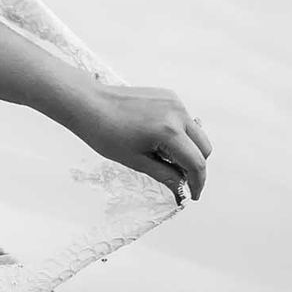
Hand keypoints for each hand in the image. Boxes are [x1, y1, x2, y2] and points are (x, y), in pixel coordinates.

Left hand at [67, 83, 212, 203]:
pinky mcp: (168, 96)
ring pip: (196, 133)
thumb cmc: (104, 132)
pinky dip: (180, 133)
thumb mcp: (136, 161)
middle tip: (179, 179)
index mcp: (169, 131)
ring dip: (188, 149)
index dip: (197, 183)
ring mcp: (174, 101)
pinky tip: (157, 139)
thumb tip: (183, 191)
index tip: (191, 195)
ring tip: (163, 157)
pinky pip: (184, 119)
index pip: (197, 163)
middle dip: (195, 166)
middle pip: (203, 148)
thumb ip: (166, 176)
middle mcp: (177, 113)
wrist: (87, 103)